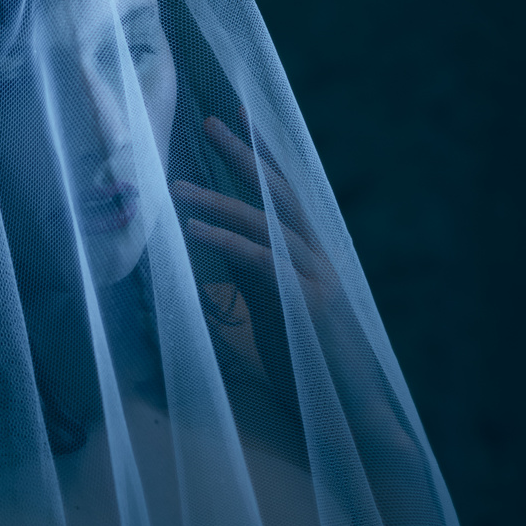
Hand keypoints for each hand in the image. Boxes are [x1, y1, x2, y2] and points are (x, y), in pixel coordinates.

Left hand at [172, 113, 339, 346]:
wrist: (348, 407)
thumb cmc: (307, 366)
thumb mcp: (271, 308)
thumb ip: (249, 271)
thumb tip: (216, 237)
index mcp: (311, 256)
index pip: (285, 193)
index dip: (262, 154)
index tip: (239, 117)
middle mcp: (318, 257)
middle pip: (279, 192)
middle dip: (244, 154)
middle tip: (210, 121)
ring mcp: (318, 276)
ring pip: (267, 223)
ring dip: (218, 201)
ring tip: (176, 187)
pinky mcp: (309, 302)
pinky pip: (262, 262)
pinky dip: (226, 242)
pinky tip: (194, 230)